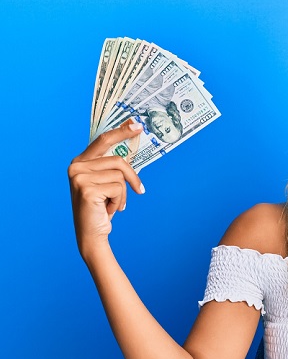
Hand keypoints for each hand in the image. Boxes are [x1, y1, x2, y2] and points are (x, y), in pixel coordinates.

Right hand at [68, 120, 144, 256]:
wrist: (92, 234)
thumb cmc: (101, 208)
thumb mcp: (106, 183)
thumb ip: (112, 166)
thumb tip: (129, 146)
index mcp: (80, 162)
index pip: (103, 141)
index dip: (121, 131)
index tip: (137, 124)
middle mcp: (76, 166)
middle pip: (118, 160)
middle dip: (132, 177)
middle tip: (140, 190)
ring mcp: (79, 177)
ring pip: (120, 176)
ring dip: (123, 193)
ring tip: (112, 204)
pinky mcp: (87, 189)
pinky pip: (118, 188)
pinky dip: (119, 201)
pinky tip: (107, 209)